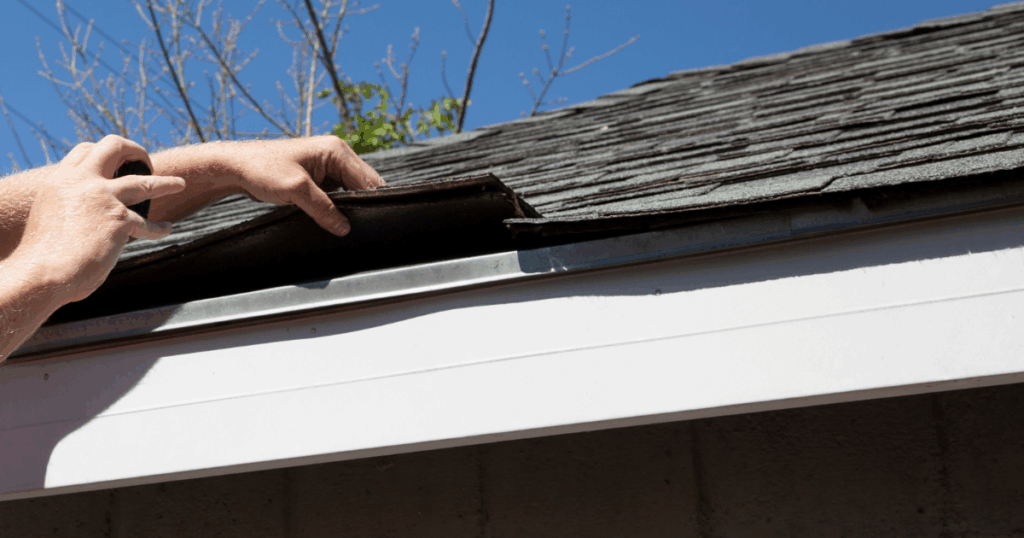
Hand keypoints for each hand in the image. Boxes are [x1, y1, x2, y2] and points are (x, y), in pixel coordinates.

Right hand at [16, 135, 184, 302]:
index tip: (116, 160)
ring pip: (144, 182)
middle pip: (114, 146)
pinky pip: (148, 224)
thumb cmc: (42, 255)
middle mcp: (82, 181)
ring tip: (179, 184)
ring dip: (165, 183)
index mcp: (60, 180)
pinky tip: (167, 229)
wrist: (42, 273)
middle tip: (145, 161)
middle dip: (135, 150)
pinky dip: (159, 229)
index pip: (85, 151)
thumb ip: (71, 206)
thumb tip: (88, 215)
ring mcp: (104, 198)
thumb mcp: (51, 216)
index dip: (103, 152)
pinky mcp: (120, 220)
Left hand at [224, 136, 385, 234]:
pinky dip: (337, 206)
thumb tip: (344, 228)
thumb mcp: (296, 190)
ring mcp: (328, 166)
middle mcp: (337, 155)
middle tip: (358, 226)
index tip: (371, 222)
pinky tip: (334, 219)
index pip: (368, 180)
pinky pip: (338, 194)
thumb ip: (323, 209)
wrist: (236, 167)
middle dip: (362, 204)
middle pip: (363, 185)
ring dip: (349, 206)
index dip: (371, 201)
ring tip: (345, 223)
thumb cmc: (262, 169)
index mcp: (336, 150)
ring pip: (351, 191)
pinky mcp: (319, 178)